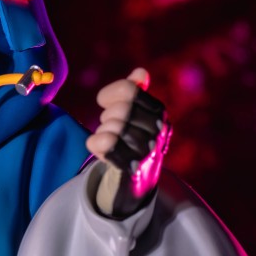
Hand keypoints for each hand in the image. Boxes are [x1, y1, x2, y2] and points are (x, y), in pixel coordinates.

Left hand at [86, 67, 171, 218]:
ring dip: (103, 131)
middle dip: (108, 116)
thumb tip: (141, 74)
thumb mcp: (135, 114)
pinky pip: (108, 145)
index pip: (130, 91)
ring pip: (113, 128)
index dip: (112, 93)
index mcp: (158, 113)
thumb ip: (135, 91)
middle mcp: (158, 131)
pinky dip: (97, 143)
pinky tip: (97, 145)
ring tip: (107, 138)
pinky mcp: (133, 170)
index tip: (103, 101)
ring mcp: (147, 152)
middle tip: (108, 124)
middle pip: (121, 109)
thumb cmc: (131, 141)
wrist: (136, 181)